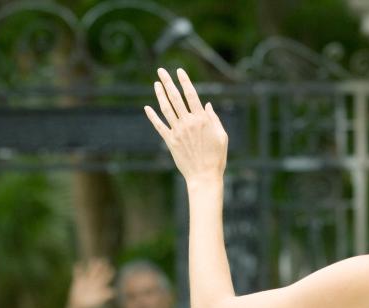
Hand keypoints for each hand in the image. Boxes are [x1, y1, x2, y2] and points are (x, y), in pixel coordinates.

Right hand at [69, 259, 115, 307]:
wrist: (80, 305)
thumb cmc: (91, 303)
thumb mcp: (99, 299)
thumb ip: (106, 295)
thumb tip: (114, 292)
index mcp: (99, 285)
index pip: (105, 277)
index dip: (108, 273)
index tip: (111, 267)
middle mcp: (93, 281)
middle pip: (98, 272)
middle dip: (100, 267)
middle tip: (103, 260)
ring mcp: (86, 280)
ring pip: (89, 271)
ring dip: (91, 266)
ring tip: (92, 260)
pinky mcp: (78, 281)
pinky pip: (78, 274)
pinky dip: (78, 270)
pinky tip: (78, 264)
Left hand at [145, 67, 227, 185]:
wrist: (204, 176)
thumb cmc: (217, 157)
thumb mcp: (222, 136)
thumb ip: (214, 118)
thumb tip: (206, 105)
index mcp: (202, 119)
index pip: (191, 94)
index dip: (184, 81)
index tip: (179, 71)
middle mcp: (188, 122)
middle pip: (175, 97)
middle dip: (168, 82)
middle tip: (161, 71)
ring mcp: (178, 132)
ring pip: (166, 109)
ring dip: (160, 95)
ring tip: (156, 83)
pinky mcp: (170, 142)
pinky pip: (159, 126)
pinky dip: (152, 116)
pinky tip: (147, 108)